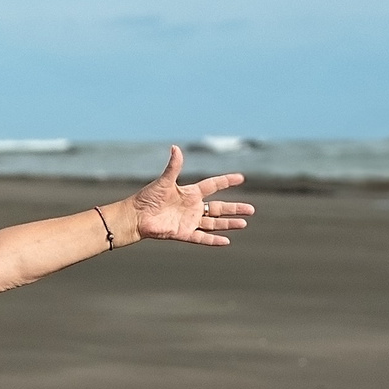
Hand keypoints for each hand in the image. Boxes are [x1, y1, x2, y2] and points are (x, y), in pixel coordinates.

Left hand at [129, 144, 252, 245]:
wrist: (136, 216)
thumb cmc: (148, 197)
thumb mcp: (164, 181)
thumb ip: (173, 167)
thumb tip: (175, 148)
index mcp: (190, 193)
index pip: (213, 185)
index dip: (226, 181)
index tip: (241, 178)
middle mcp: (192, 207)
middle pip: (219, 208)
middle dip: (235, 208)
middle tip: (252, 210)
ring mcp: (189, 221)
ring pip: (214, 223)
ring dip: (228, 224)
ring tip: (244, 224)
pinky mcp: (183, 233)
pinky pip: (201, 238)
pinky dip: (213, 240)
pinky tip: (226, 241)